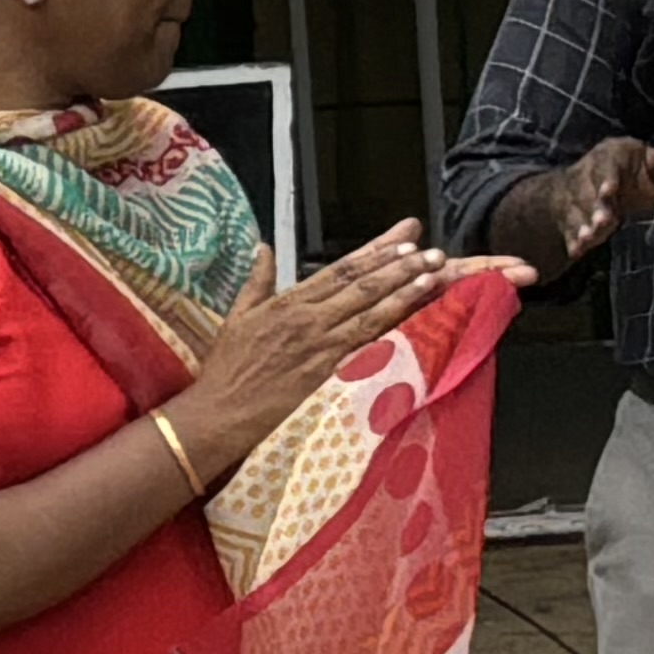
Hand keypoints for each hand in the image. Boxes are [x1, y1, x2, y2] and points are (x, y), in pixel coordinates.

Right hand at [162, 222, 507, 482]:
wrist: (218, 416)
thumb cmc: (226, 371)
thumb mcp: (235, 318)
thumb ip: (256, 281)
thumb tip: (263, 248)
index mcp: (287, 304)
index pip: (340, 271)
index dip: (375, 252)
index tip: (404, 237)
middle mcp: (309, 321)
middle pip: (363, 287)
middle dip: (401, 266)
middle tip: (433, 251)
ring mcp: (323, 349)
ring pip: (373, 314)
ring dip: (407, 293)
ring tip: (435, 275)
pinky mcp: (331, 376)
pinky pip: (369, 351)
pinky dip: (396, 334)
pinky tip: (421, 323)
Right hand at [551, 129, 653, 259]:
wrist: (604, 190)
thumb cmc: (637, 176)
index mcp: (610, 156)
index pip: (605, 165)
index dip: (607, 178)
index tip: (609, 190)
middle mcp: (588, 174)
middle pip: (588, 191)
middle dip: (594, 207)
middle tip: (603, 222)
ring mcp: (576, 196)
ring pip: (577, 211)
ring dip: (583, 225)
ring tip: (588, 238)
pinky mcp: (571, 216)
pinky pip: (569, 228)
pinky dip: (573, 239)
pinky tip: (577, 250)